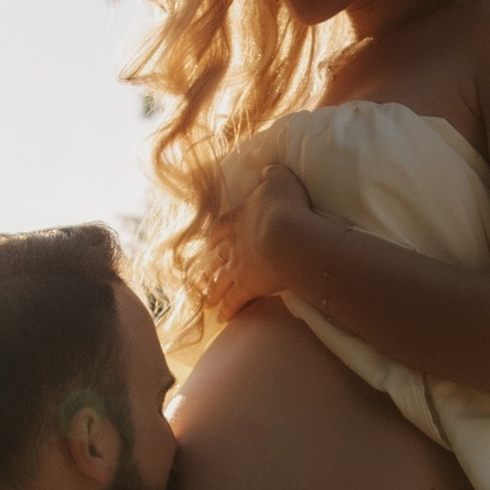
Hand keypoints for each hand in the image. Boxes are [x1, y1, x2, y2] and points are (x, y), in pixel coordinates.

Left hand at [207, 160, 315, 316]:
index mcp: (238, 218)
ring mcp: (237, 267)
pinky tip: (222, 319)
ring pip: (219, 281)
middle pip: (216, 257)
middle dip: (209, 267)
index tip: (209, 242)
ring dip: (213, 291)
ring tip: (208, 301)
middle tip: (202, 276)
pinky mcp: (246, 287)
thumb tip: (267, 171)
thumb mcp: (280, 180)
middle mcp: (232, 244)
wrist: (287, 235)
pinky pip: (233, 302)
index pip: (220, 227)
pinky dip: (227, 310)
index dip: (215, 235)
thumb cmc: (285, 206)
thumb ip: (272, 174)